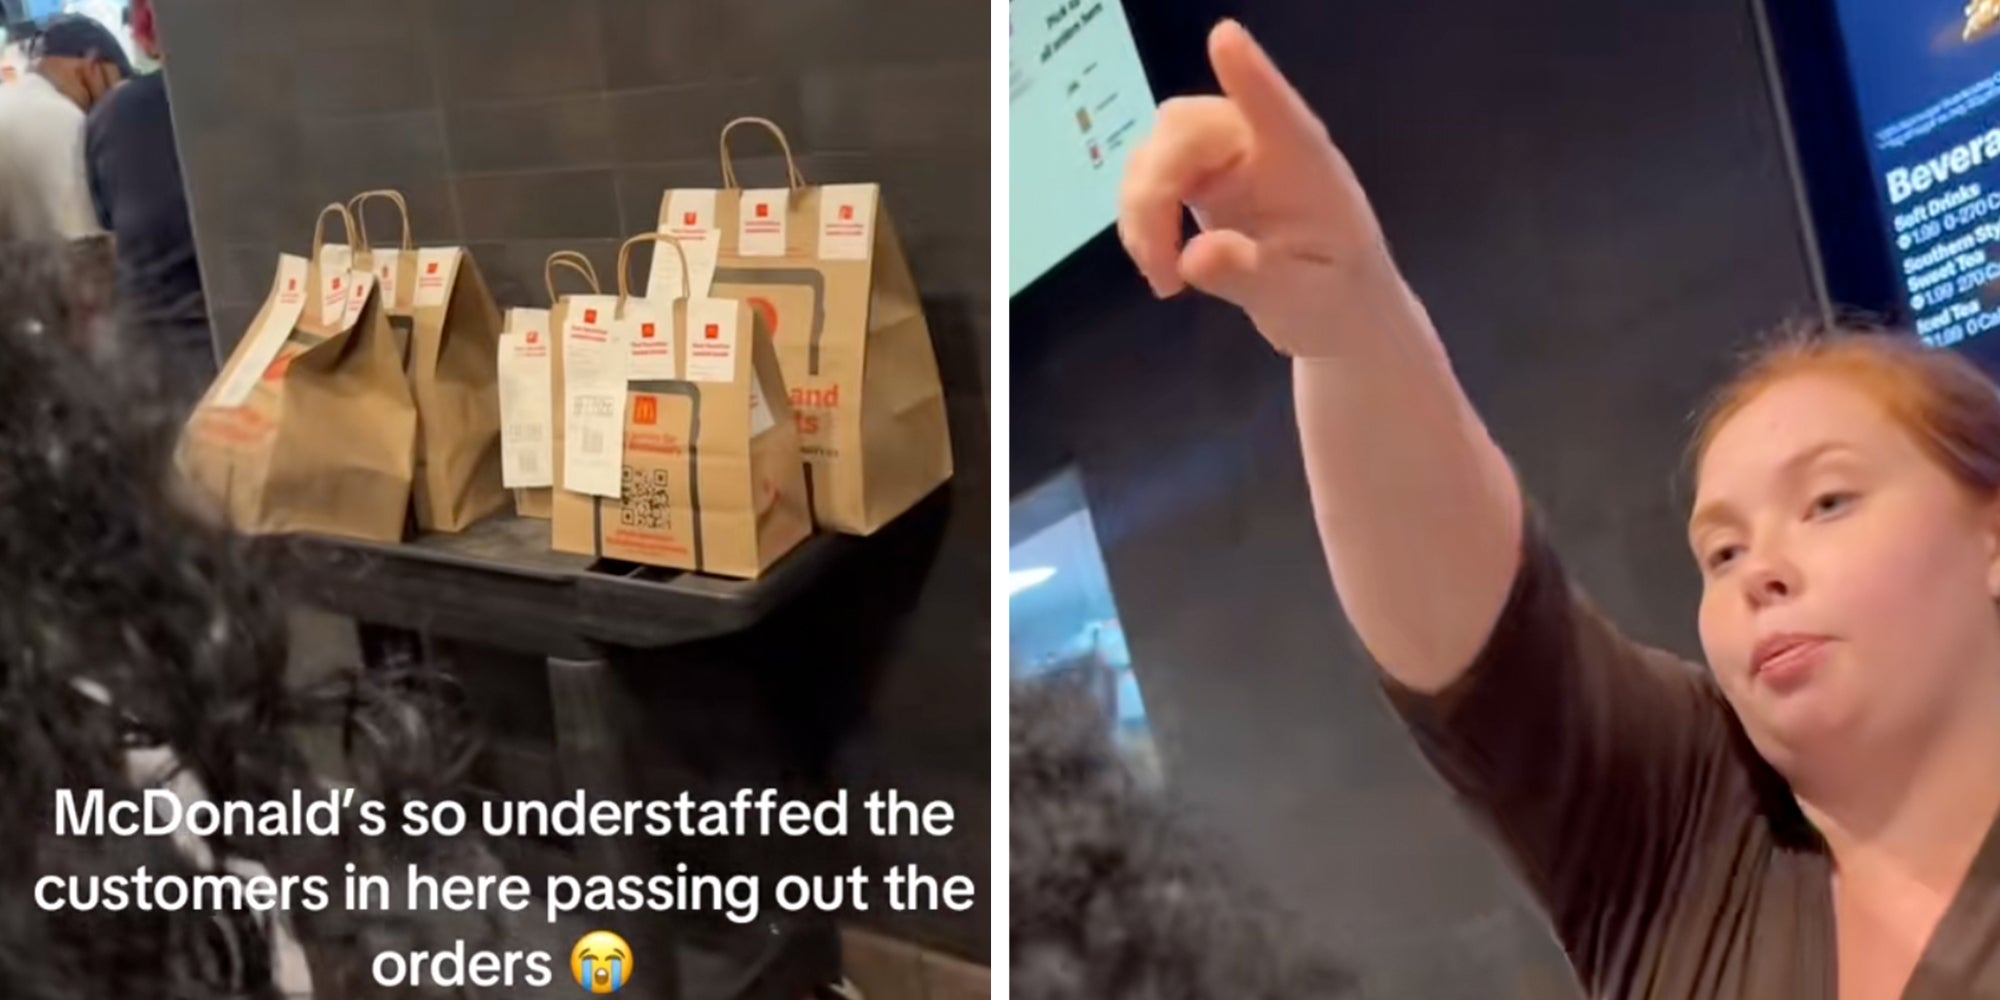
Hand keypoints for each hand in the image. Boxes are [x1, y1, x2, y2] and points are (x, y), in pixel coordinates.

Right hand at [1118, 21, 1400, 357]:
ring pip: (1155, 151)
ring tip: (1165, 279)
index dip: (1248, 75)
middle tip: (1162, 270)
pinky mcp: (1199, 181)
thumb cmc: (1336, 300)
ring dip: (1140, 212)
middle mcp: (1260, 145)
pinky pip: (1148, 178)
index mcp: (1304, 164)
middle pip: (1184, 128)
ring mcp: (1225, 159)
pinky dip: (1140, 222)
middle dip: (1152, 191)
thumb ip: (1251, 277)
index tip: (1224, 38)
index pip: (1275, 109)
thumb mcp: (1302, 303)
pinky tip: (1162, 267)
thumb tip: (1194, 257)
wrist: (1335, 315)